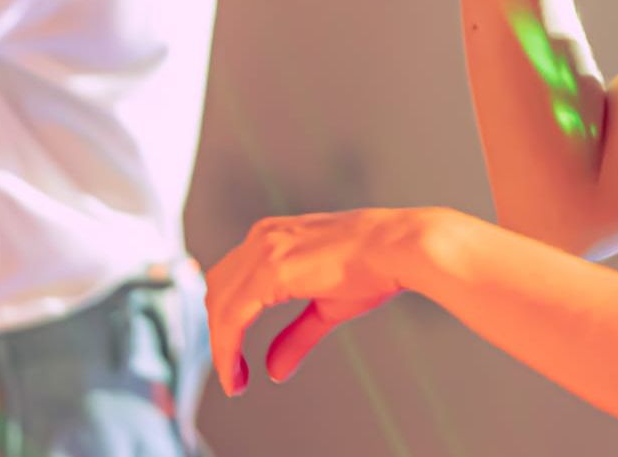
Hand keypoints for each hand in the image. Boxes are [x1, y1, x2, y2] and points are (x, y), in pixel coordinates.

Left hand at [203, 207, 437, 394]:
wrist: (401, 248)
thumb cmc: (375, 269)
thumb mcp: (327, 307)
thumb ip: (296, 337)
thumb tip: (274, 372)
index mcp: (273, 237)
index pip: (231, 281)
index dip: (226, 323)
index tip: (235, 362)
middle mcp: (262, 237)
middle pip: (216, 291)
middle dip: (219, 334)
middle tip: (233, 372)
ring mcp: (263, 250)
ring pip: (218, 304)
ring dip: (220, 346)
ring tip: (235, 380)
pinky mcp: (269, 269)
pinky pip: (231, 316)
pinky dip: (226, 348)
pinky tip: (236, 374)